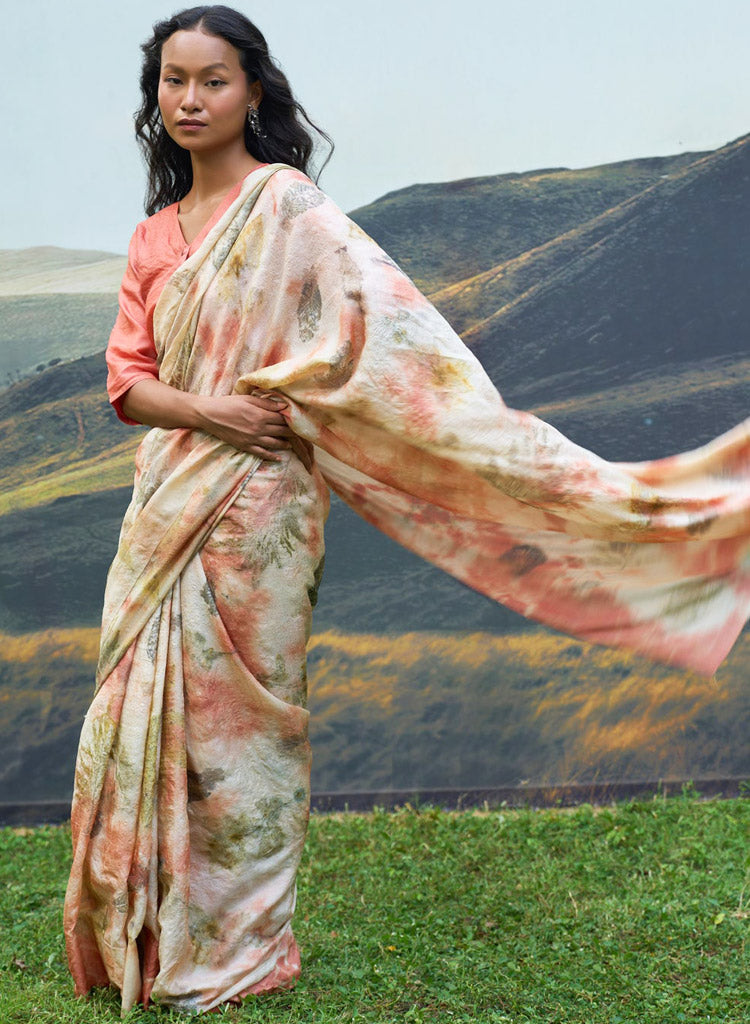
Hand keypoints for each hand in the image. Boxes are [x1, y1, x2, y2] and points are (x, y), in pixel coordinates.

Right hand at [196, 392, 313, 471]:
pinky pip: (262, 453)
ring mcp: (252, 439)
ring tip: (291, 444)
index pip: (282, 418)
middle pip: (281, 431)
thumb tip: (284, 406)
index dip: (292, 420)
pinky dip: (272, 456)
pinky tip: (278, 458)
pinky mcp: (245, 446)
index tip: (299, 420)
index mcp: (260, 415)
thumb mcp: (248, 398)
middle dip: (292, 433)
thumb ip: (267, 403)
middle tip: (301, 434)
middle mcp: (259, 428)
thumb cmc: (228, 403)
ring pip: (275, 444)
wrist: (210, 415)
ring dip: (285, 444)